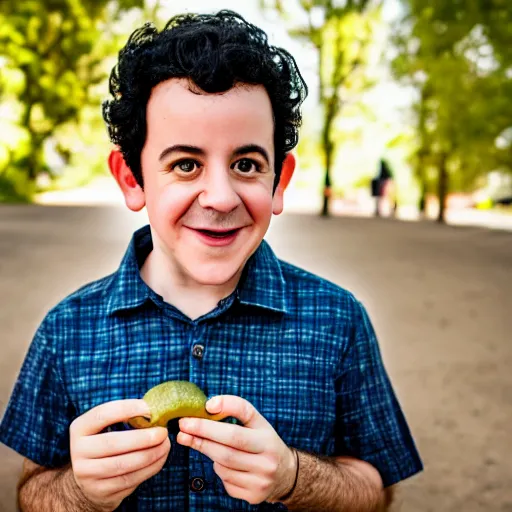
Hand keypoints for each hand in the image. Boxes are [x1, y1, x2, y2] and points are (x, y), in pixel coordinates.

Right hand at [69, 399, 170, 511]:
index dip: (127, 409)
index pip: (102, 414)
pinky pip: (130, 480)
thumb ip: (125, 417)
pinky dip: (150, 468)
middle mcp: (79, 452)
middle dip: (143, 437)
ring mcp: (87, 474)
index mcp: (80, 428)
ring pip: (124, 464)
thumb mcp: (105, 426)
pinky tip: (160, 458)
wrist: (89, 478)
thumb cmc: (106, 442)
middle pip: (113, 443)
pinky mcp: (101, 491)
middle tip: (163, 432)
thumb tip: (155, 409)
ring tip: (165, 444)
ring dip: (151, 454)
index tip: (150, 408)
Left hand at [177, 396, 295, 504]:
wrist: (284, 474)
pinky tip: (223, 463)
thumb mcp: (257, 422)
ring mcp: (260, 480)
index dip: (219, 415)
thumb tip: (210, 405)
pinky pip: (226, 481)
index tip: (204, 407)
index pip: (240, 426)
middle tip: (183, 427)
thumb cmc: (264, 442)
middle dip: (201, 436)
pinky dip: (219, 470)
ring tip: (205, 444)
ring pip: (223, 466)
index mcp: (267, 437)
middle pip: (226, 448)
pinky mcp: (253, 495)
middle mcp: (267, 459)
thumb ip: (237, 409)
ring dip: (209, 453)